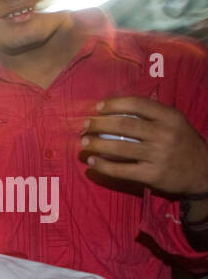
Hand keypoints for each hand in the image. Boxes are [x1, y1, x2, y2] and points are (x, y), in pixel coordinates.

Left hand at [82, 97, 207, 195]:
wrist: (202, 171)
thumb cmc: (182, 144)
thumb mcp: (175, 123)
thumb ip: (153, 115)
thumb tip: (119, 106)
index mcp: (170, 117)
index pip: (138, 104)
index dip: (115, 104)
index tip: (98, 107)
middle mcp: (164, 134)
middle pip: (124, 125)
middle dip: (99, 124)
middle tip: (85, 125)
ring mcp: (158, 155)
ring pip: (119, 147)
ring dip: (96, 144)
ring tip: (83, 143)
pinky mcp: (151, 175)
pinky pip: (121, 170)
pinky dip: (102, 165)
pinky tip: (91, 161)